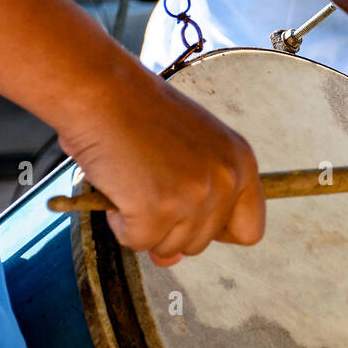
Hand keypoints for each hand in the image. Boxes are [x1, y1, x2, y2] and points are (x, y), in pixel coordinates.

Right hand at [59, 59, 263, 264]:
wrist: (98, 89)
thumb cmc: (135, 113)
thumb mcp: (185, 150)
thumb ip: (193, 202)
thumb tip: (172, 258)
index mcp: (241, 162)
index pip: (249, 229)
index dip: (217, 231)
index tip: (192, 215)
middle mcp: (225, 181)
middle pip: (202, 244)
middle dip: (170, 226)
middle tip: (148, 184)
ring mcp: (193, 197)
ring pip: (169, 248)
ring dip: (143, 224)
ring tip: (132, 180)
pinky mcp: (158, 210)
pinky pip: (137, 242)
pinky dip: (119, 223)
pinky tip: (116, 186)